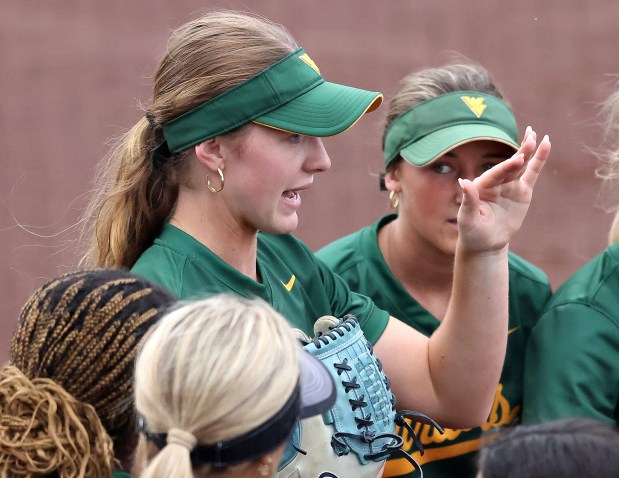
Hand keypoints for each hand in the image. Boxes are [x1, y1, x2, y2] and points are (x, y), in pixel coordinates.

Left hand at [456, 126, 550, 252]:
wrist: (485, 243)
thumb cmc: (472, 232)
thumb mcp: (467, 219)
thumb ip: (468, 201)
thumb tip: (464, 181)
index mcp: (481, 186)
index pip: (495, 174)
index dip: (506, 166)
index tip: (518, 160)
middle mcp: (496, 182)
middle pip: (510, 165)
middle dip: (520, 152)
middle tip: (530, 139)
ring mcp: (510, 185)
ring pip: (521, 165)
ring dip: (528, 150)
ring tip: (535, 134)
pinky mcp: (522, 191)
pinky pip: (532, 173)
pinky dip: (539, 160)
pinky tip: (545, 145)